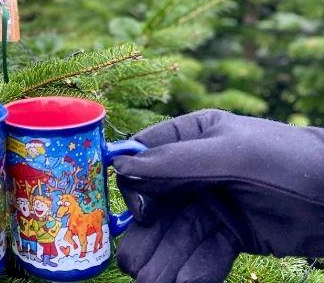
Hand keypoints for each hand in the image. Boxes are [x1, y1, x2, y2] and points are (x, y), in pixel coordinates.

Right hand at [113, 109, 323, 282]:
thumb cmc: (287, 160)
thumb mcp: (230, 153)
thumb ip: (176, 161)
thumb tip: (120, 165)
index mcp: (191, 137)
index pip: (143, 157)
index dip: (134, 184)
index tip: (141, 212)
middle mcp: (193, 171)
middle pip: (155, 205)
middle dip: (146, 237)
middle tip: (137, 267)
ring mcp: (211, 204)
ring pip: (175, 235)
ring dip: (164, 260)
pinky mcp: (229, 235)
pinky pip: (202, 253)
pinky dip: (193, 270)